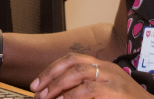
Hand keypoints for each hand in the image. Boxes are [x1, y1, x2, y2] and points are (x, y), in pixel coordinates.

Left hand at [30, 54, 150, 98]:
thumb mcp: (107, 91)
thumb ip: (87, 90)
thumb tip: (60, 95)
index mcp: (103, 66)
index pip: (72, 59)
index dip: (52, 69)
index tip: (38, 83)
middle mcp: (107, 68)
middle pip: (73, 63)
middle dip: (51, 76)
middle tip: (38, 92)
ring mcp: (112, 79)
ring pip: (79, 73)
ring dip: (59, 86)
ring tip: (48, 98)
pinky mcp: (116, 92)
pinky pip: (89, 90)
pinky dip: (73, 97)